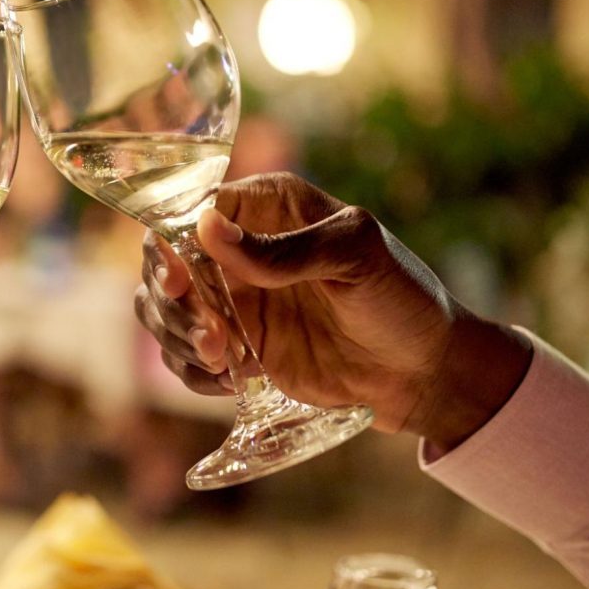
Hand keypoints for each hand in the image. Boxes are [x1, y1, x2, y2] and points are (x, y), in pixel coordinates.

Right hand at [134, 173, 530, 448]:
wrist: (425, 373)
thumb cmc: (402, 298)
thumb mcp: (354, 257)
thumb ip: (283, 248)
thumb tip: (206, 229)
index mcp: (267, 206)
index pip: (190, 209)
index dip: (170, 244)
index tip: (180, 281)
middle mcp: (239, 249)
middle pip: (163, 263)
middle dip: (172, 302)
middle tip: (210, 335)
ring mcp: (233, 300)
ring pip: (163, 310)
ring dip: (177, 338)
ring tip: (223, 360)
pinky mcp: (236, 348)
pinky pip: (185, 356)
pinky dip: (193, 372)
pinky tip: (229, 382)